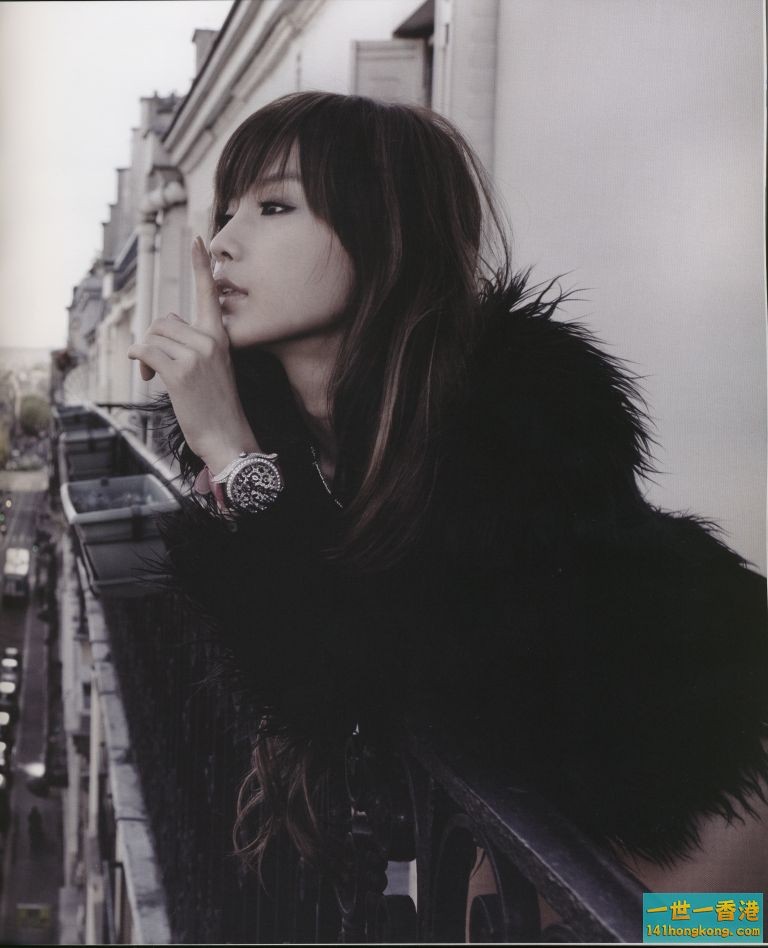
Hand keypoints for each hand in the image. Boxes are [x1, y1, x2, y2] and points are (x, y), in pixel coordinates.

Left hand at [128, 236, 259, 470]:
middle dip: (153, 340)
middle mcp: (210, 340)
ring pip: (153, 335)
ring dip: (144, 354)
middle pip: (164, 320)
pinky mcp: (179, 372)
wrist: (228, 437)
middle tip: (153, 365)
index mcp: (220, 337)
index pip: (208, 294)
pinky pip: (145, 351)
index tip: (198, 240)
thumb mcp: (214, 368)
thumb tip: (159, 335)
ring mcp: (196, 355)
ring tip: (151, 375)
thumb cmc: (217, 406)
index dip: (201, 265)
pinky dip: (139, 361)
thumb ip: (195, 345)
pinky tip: (146, 377)